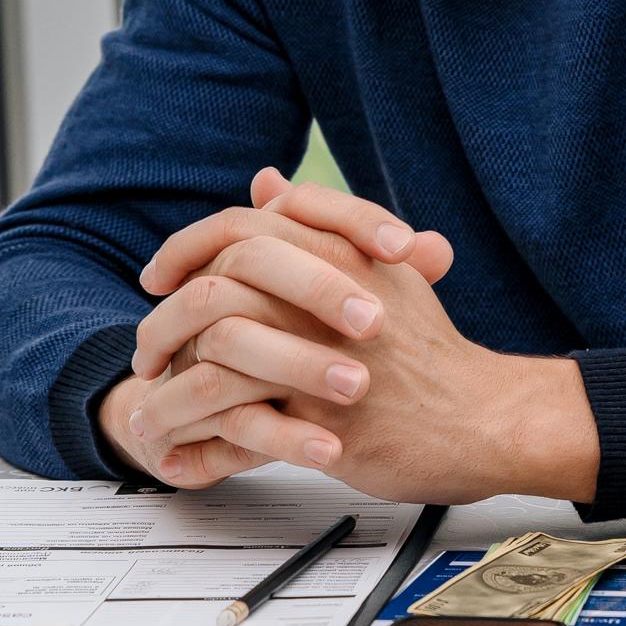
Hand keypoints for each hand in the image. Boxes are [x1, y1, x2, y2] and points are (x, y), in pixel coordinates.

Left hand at [120, 171, 598, 503]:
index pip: (241, 226)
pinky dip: (199, 434)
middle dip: (165, 318)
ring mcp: (325, 353)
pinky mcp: (323, 415)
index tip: (158, 276)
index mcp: (341, 250)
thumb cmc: (425, 351)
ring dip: (171, 379)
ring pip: (216, 351)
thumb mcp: (379, 273)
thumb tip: (264, 180)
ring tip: (150, 398)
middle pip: (217, 284)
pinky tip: (179, 446)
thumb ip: (319, 226)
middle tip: (145, 347)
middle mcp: (330, 293)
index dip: (186, 248)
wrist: (480, 419)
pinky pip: (239, 419)